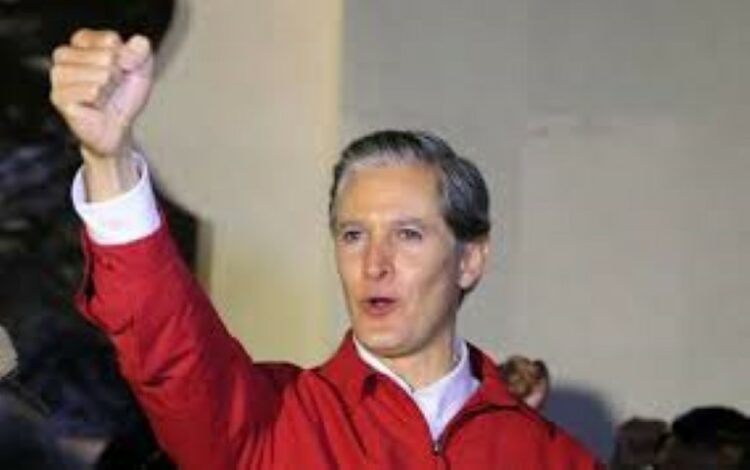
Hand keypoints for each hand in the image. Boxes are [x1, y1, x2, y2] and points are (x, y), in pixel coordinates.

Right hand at [50, 29, 153, 159]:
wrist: (117, 127)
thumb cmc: (123, 95)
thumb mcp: (141, 69)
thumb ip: (142, 51)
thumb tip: (134, 45)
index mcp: (82, 41)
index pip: (110, 39)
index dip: (125, 59)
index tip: (119, 70)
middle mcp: (65, 55)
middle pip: (106, 56)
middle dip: (117, 75)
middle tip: (110, 87)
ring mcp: (59, 76)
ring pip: (99, 74)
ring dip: (109, 88)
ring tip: (103, 95)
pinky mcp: (58, 97)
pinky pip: (90, 92)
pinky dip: (100, 100)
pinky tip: (95, 104)